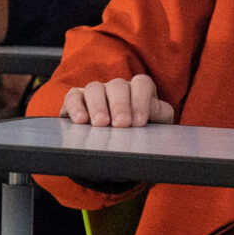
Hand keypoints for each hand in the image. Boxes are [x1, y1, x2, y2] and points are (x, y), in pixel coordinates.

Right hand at [60, 74, 174, 126]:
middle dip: (120, 105)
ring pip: (94, 88)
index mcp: (138, 91)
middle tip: (121, 124)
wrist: (116, 150)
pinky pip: (73, 96)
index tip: (139, 122)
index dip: (141, 100)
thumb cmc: (137, 136)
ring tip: (101, 124)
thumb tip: (158, 117)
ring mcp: (95, 93)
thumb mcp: (155, 127)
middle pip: (118, 86)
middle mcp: (116, 89)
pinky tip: (81, 121)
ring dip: (98, 106)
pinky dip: (76, 107)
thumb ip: (160, 118)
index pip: (142, 84)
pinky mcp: (75, 101)